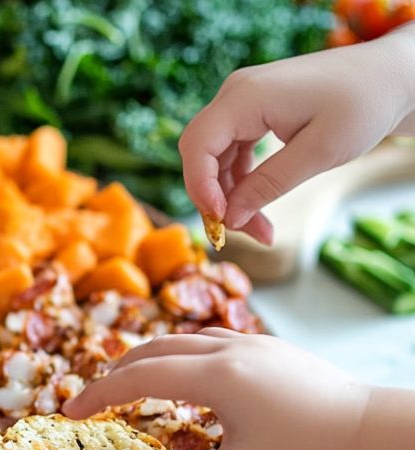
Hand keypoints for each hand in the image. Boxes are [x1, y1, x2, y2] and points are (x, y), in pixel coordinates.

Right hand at [61, 329, 368, 449]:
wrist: (367, 427)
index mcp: (214, 376)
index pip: (138, 378)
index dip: (98, 394)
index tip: (70, 411)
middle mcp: (228, 350)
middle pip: (154, 349)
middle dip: (117, 371)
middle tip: (95, 399)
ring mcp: (252, 344)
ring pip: (184, 340)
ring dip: (151, 359)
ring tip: (135, 385)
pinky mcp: (270, 349)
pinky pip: (212, 342)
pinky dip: (184, 357)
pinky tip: (191, 380)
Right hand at [179, 24, 414, 243]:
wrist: (392, 76)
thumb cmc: (364, 103)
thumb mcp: (319, 152)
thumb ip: (269, 184)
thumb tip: (230, 218)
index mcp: (247, 96)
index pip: (197, 146)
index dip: (200, 188)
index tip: (221, 223)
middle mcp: (236, 94)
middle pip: (200, 154)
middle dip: (214, 198)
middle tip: (239, 234)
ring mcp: (242, 102)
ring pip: (214, 159)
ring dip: (229, 196)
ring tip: (260, 229)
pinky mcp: (252, 112)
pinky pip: (231, 153)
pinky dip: (241, 183)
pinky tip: (258, 207)